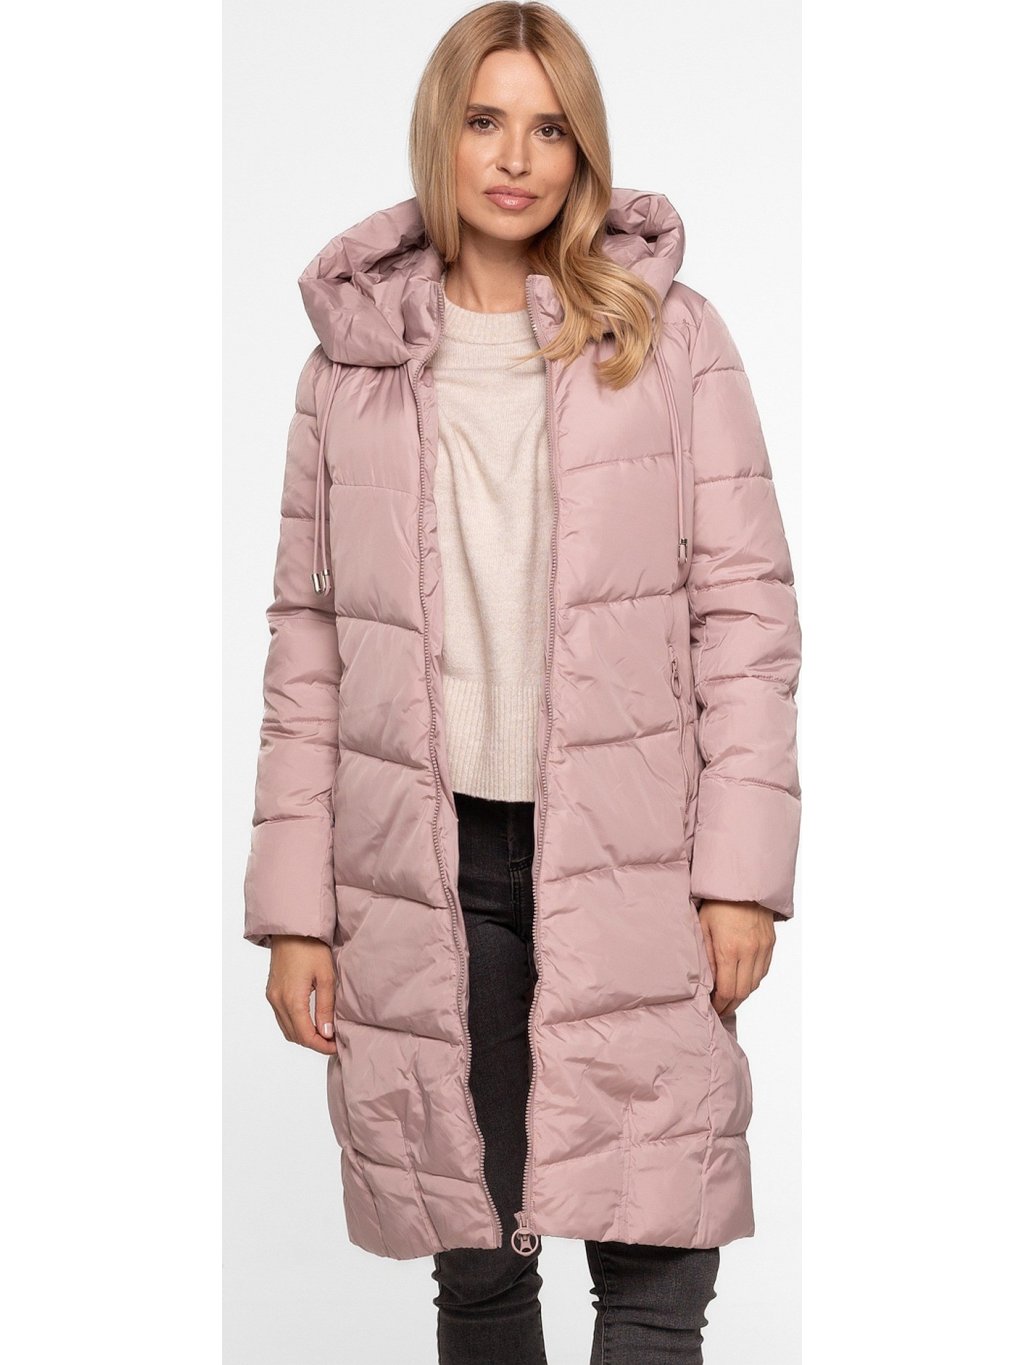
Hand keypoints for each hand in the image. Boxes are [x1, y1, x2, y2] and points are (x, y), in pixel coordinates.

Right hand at [265, 935, 336, 1054]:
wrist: (291, 929)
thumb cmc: (311, 948)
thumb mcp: (326, 977)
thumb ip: (325, 1007)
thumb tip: (326, 1033)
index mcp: (292, 999)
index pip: (305, 1036)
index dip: (322, 1046)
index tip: (336, 1045)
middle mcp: (278, 1001)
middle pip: (295, 1036)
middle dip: (314, 1043)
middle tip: (333, 1040)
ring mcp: (272, 997)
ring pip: (287, 1029)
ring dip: (304, 1035)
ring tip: (324, 1032)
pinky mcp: (271, 992)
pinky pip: (282, 1018)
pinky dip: (295, 1025)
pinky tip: (310, 1021)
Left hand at [697, 900, 774, 1016]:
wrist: (743, 883)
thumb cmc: (718, 902)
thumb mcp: (702, 927)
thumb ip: (704, 955)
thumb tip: (706, 980)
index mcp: (729, 949)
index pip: (728, 990)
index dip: (720, 1004)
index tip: (713, 1008)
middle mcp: (749, 951)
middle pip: (743, 992)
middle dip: (731, 1004)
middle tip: (720, 1008)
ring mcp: (762, 948)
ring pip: (755, 983)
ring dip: (742, 993)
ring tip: (730, 996)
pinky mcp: (770, 943)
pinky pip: (763, 970)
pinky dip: (753, 979)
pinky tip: (743, 979)